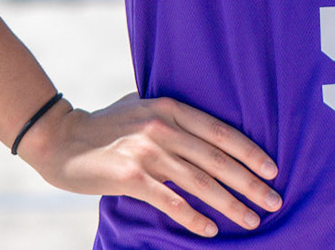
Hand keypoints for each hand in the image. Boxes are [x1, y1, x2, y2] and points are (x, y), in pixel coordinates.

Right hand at [20, 93, 282, 236]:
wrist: (59, 138)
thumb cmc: (105, 124)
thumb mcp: (143, 105)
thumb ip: (173, 114)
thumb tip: (204, 127)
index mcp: (171, 107)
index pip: (221, 132)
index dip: (250, 152)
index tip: (272, 169)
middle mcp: (164, 127)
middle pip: (218, 160)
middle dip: (250, 183)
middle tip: (274, 200)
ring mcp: (147, 152)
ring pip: (200, 182)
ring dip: (230, 204)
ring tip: (252, 219)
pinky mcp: (130, 177)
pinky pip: (171, 201)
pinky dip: (193, 217)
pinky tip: (211, 230)